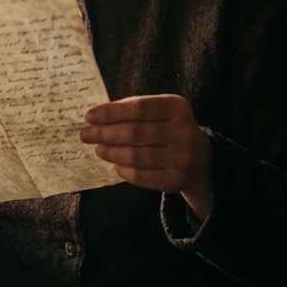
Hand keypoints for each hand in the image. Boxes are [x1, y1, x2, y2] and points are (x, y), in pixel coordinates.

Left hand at [80, 95, 213, 220]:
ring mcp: (182, 157)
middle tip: (85, 134)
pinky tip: (115, 166)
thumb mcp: (160, 112)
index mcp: (177, 107)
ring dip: (111, 153)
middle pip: (134, 133)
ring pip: (136, 156)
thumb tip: (96, 117)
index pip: (138, 107)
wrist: (201, 160)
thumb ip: (133, 110)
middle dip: (105, 133)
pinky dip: (124, 171)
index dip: (111, 112)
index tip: (89, 116)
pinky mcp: (177, 180)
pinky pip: (142, 176)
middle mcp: (183, 131)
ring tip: (98, 149)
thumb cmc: (169, 129)